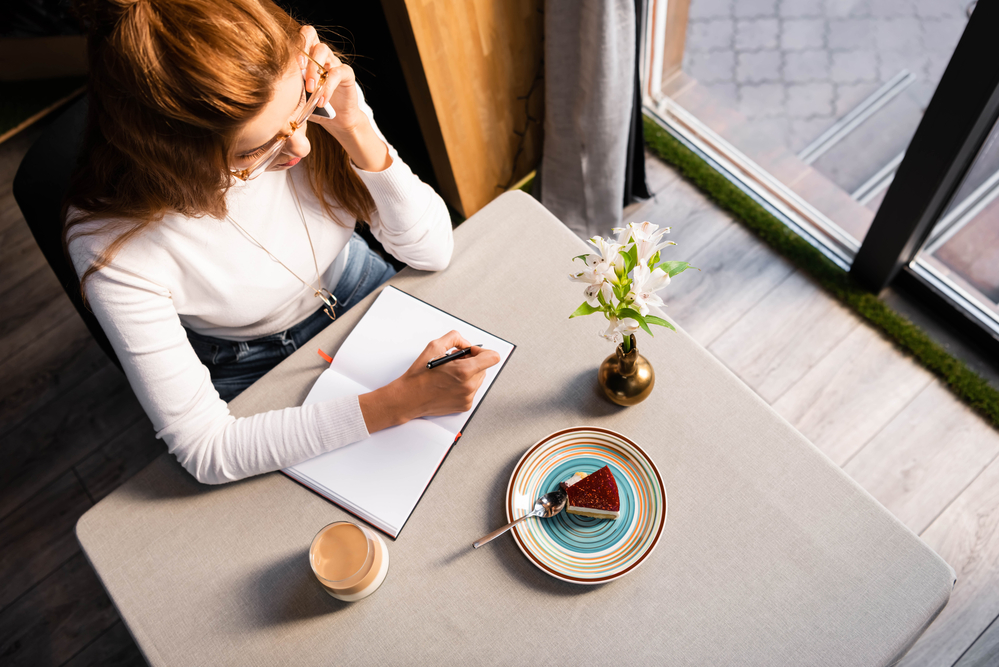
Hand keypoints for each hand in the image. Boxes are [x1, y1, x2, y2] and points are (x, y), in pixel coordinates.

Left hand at [298, 25, 391, 170]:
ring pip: (323, 50)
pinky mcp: (346, 75)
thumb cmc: (314, 107)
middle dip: (301, 49)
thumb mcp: (297, 98)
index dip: (291, 44)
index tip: (285, 64)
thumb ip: (287, 91)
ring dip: (313, 69)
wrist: (338, 120)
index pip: (296, 36)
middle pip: (310, 34)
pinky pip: (337, 73)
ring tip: (310, 89)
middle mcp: (319, 54)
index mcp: (305, 55)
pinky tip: (321, 100)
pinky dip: (328, 87)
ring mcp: (333, 62)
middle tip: (298, 68)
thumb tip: (266, 92)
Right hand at [358, 331, 501, 432]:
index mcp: (464, 371)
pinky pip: (472, 391)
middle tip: (455, 362)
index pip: (492, 357)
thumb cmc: (419, 375)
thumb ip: (454, 338)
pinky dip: (464, 385)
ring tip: (450, 374)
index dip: (482, 351)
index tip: (472, 352)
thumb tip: (465, 343)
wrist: (409, 398)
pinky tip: (449, 384)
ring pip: (478, 379)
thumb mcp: (434, 346)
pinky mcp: (465, 405)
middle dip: (472, 362)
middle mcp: (469, 386)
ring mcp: (468, 398)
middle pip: (484, 367)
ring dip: (468, 374)